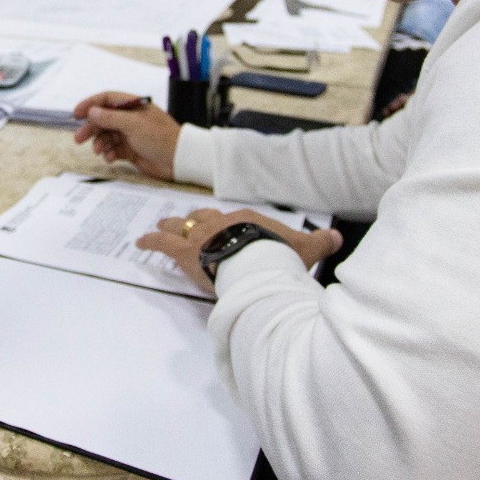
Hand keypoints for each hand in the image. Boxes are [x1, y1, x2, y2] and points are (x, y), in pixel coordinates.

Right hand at [73, 91, 182, 180]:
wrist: (179, 160)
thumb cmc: (161, 138)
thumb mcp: (133, 125)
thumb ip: (110, 118)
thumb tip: (92, 111)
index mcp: (133, 106)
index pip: (107, 99)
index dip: (90, 104)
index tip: (76, 114)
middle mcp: (130, 118)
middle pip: (103, 119)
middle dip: (91, 128)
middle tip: (79, 139)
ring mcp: (131, 134)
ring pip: (107, 136)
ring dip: (100, 143)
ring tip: (99, 151)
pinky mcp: (132, 150)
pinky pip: (114, 149)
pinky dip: (109, 153)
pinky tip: (111, 158)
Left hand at [137, 209, 343, 294]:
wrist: (260, 262)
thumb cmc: (281, 257)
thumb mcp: (306, 249)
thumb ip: (321, 242)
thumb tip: (339, 238)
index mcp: (247, 221)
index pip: (234, 220)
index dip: (227, 226)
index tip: (225, 231)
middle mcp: (221, 222)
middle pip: (203, 217)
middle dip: (194, 221)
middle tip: (186, 224)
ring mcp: (201, 235)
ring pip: (181, 225)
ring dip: (170, 226)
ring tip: (160, 227)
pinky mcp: (186, 251)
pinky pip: (162, 242)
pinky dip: (150, 241)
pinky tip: (140, 241)